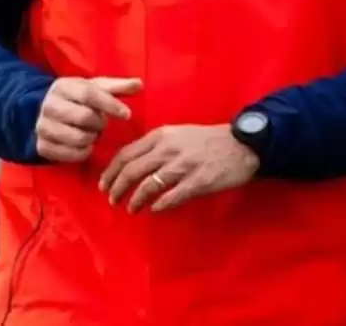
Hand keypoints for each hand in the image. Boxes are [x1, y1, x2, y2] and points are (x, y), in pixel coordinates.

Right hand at [34, 76, 141, 162]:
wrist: (45, 113)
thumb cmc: (77, 99)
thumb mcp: (95, 89)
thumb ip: (117, 87)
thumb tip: (140, 84)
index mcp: (63, 87)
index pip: (89, 94)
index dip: (110, 105)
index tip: (127, 114)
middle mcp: (49, 105)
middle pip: (84, 117)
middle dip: (100, 123)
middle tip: (101, 123)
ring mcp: (43, 127)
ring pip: (79, 138)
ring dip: (92, 138)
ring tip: (91, 132)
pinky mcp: (42, 146)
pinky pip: (71, 155)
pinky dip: (83, 152)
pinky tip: (84, 144)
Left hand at [99, 124, 259, 213]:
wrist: (241, 144)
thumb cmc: (206, 140)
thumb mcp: (177, 134)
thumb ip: (155, 146)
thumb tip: (132, 163)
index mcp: (160, 135)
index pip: (126, 153)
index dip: (111, 171)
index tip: (104, 184)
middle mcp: (167, 149)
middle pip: (132, 170)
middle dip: (117, 188)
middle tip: (111, 200)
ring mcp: (183, 166)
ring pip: (148, 185)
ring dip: (135, 200)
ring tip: (131, 209)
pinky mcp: (198, 182)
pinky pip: (171, 197)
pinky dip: (159, 205)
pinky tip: (154, 210)